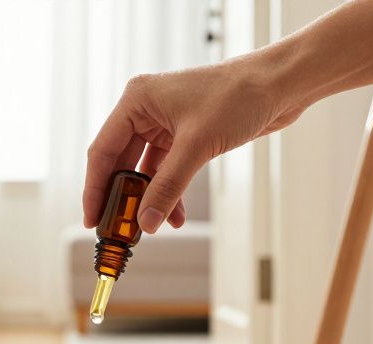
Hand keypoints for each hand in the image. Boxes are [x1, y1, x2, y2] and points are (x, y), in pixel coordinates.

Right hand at [83, 52, 304, 232]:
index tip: (92, 219)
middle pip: (121, 162)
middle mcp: (146, 109)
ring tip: (149, 226)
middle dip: (122, 198)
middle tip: (119, 229)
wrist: (279, 85)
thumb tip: (146, 222)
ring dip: (148, 198)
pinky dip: (169, 192)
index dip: (95, 189)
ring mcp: (166, 122)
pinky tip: (174, 214)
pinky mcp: (186, 134)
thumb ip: (168, 187)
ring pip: (145, 170)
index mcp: (137, 100)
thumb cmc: (238, 97)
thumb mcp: (196, 147)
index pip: (103, 151)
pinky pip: (167, 170)